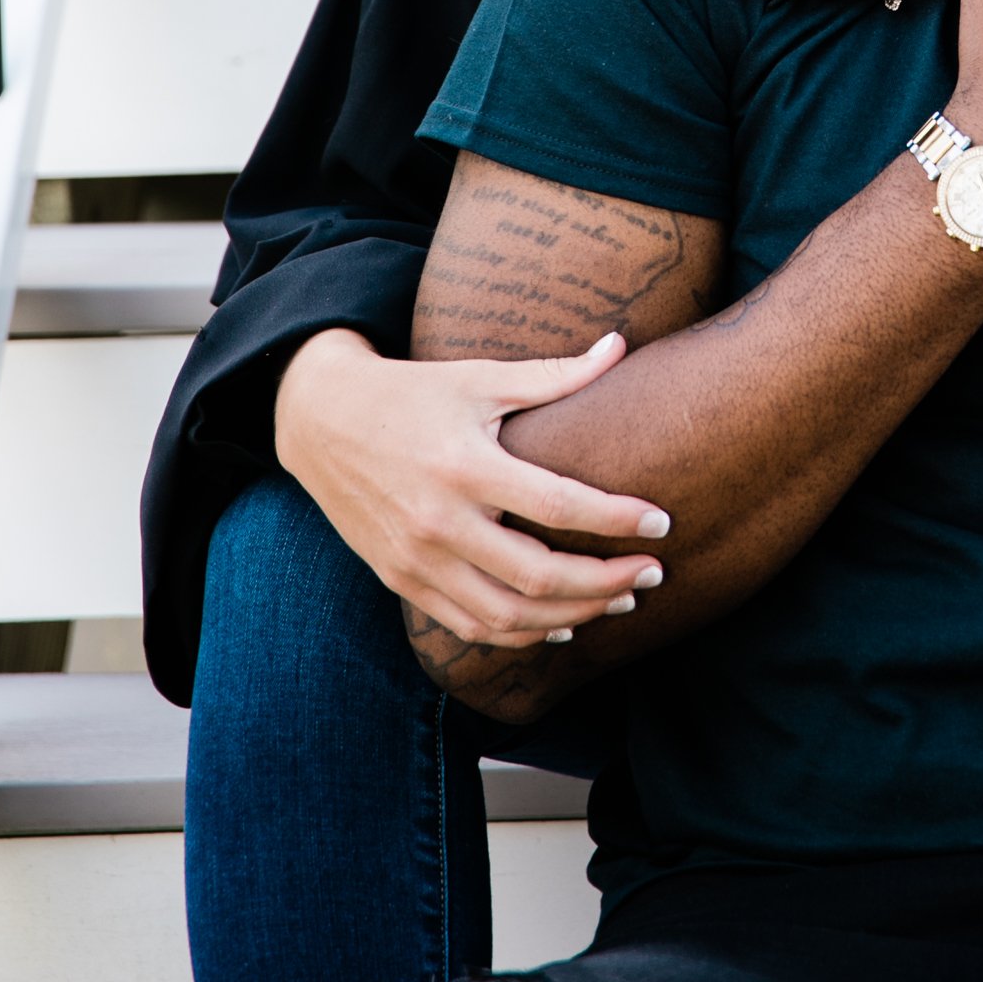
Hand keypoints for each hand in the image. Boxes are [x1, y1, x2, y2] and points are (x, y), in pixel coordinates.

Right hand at [274, 327, 670, 645]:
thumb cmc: (412, 393)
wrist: (321, 422)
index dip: (617, 520)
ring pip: (506, 615)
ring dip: (573, 616)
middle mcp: (439, 521)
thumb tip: (620, 347)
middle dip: (606, 582)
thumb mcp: (479, 376)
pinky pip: (468, 626)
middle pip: (537, 576)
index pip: (558, 506)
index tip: (661, 524)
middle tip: (654, 572)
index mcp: (465, 465)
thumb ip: (555, 374)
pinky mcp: (402, 581)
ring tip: (620, 600)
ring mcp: (417, 560)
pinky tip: (559, 623)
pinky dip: (520, 634)